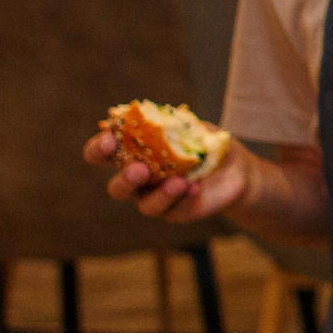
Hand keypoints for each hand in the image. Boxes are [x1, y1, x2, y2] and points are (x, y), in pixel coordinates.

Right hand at [89, 128, 244, 222]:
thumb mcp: (192, 128)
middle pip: (117, 188)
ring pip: (146, 206)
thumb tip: (165, 119)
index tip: (109, 140)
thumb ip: (176, 124)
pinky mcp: (178, 212)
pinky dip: (185, 199)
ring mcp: (156, 198)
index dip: (99, 149)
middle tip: (139, 169)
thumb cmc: (203, 143)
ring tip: (178, 182)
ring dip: (160, 194)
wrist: (234, 167)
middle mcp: (139, 180)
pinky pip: (176, 211)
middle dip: (125, 179)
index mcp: (132, 154)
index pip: (102, 154)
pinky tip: (195, 187)